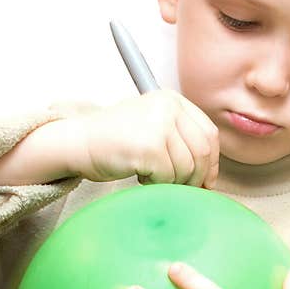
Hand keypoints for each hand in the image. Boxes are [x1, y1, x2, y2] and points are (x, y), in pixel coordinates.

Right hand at [65, 89, 219, 188]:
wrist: (77, 142)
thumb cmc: (114, 139)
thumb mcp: (153, 125)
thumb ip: (182, 138)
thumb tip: (211, 173)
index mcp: (173, 100)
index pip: (208, 132)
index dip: (212, 160)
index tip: (208, 179)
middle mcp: (169, 108)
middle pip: (203, 150)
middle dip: (198, 176)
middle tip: (188, 189)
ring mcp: (159, 126)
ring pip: (187, 167)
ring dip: (174, 181)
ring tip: (153, 177)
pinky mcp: (149, 147)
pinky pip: (168, 176)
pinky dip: (157, 184)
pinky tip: (141, 176)